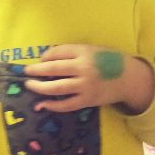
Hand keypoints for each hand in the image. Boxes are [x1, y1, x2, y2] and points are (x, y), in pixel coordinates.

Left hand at [23, 44, 154, 114]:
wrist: (129, 78)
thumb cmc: (108, 61)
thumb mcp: (92, 50)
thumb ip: (73, 52)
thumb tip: (47, 59)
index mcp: (85, 52)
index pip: (58, 52)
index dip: (45, 56)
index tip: (39, 60)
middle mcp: (84, 68)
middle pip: (54, 69)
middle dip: (37, 71)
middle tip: (26, 72)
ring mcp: (85, 86)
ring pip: (57, 87)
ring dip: (40, 87)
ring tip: (29, 85)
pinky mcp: (88, 100)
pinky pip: (67, 104)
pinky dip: (53, 105)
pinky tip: (43, 104)